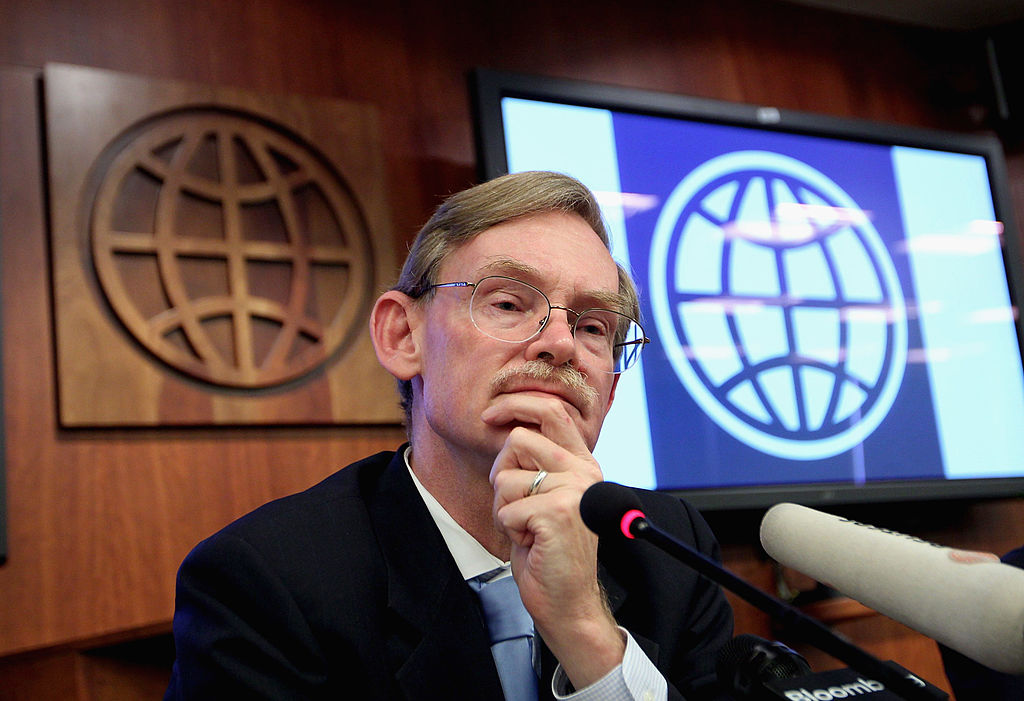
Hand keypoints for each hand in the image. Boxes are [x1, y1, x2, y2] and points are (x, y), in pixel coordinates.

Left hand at [484, 393, 625, 688]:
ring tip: (528, 528)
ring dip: (505, 508)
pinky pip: (506, 509)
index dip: (517, 404)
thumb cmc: (549, 549)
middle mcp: (584, 472)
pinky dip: (509, 529)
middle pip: (518, 439)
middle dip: (502, 474)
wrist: (568, 600)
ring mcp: (574, 491)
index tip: (490, 414)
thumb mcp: (547, 496)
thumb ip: (537, 463)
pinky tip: (531, 543)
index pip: (553, 411)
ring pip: (506, 478)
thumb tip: (504, 425)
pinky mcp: (558, 512)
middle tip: (516, 504)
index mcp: (583, 463)